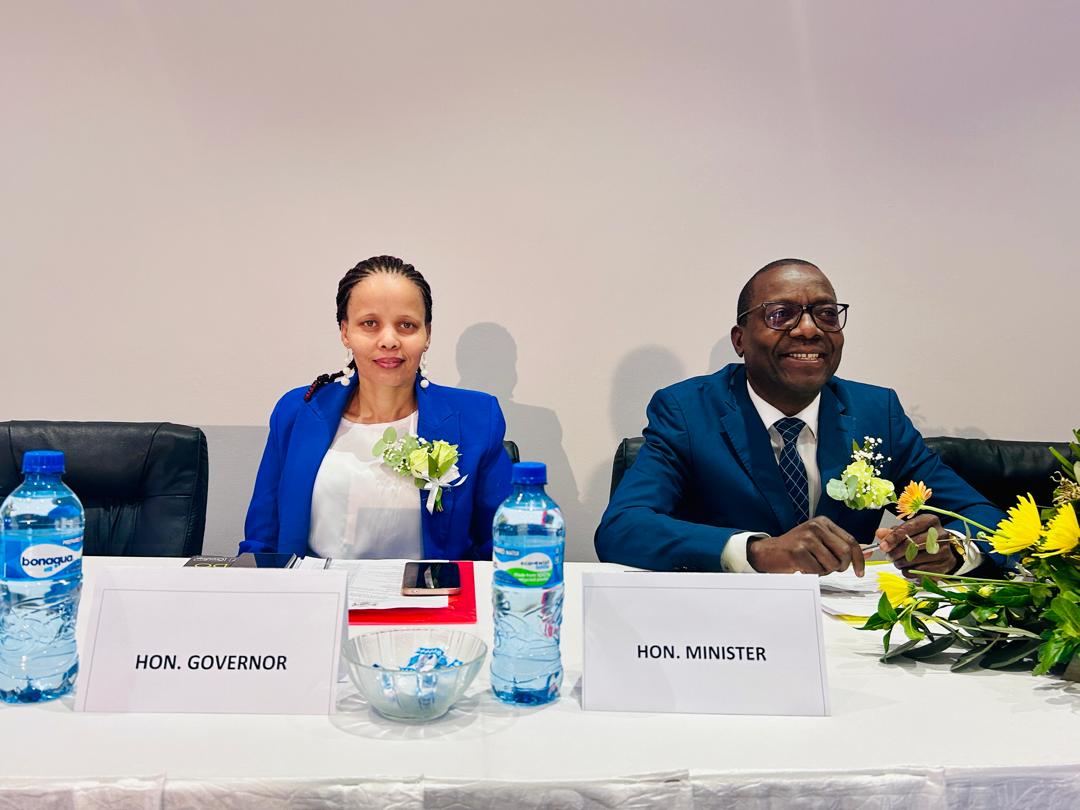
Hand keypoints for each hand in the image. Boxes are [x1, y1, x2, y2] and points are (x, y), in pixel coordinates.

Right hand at [747, 516, 865, 575]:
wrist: (769, 552)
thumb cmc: (796, 548)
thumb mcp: (820, 541)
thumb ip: (841, 546)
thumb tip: (870, 552)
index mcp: (823, 522)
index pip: (850, 540)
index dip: (859, 559)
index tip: (860, 571)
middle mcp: (816, 527)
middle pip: (844, 553)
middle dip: (841, 566)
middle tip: (832, 568)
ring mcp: (806, 538)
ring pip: (832, 564)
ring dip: (825, 571)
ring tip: (813, 565)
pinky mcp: (798, 551)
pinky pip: (818, 570)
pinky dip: (814, 574)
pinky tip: (804, 567)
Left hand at [874, 514, 958, 578]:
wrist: (945, 551)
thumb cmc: (923, 538)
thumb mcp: (909, 530)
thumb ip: (893, 532)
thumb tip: (879, 533)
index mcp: (930, 520)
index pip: (909, 527)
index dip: (894, 537)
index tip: (883, 546)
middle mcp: (940, 534)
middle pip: (912, 544)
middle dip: (895, 552)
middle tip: (888, 556)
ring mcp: (944, 550)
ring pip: (915, 559)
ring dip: (900, 563)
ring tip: (897, 562)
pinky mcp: (944, 565)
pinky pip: (920, 571)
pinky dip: (909, 571)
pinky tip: (906, 568)